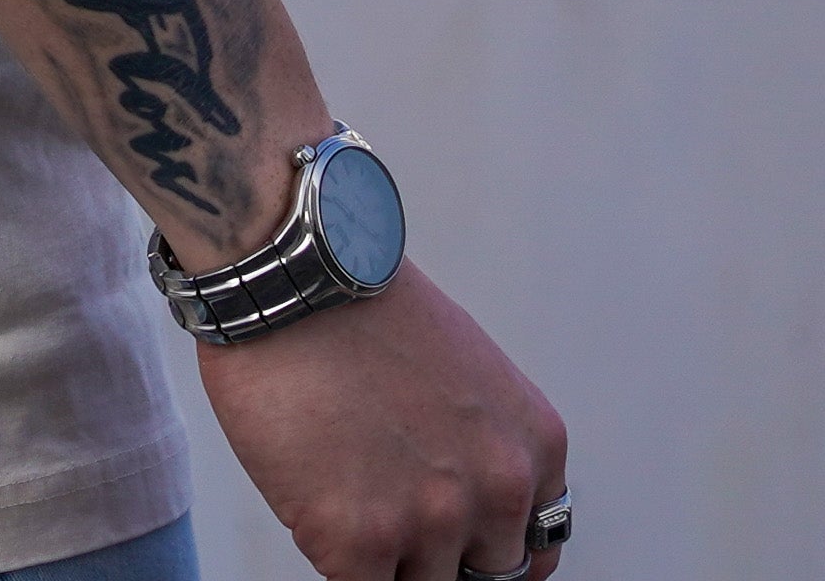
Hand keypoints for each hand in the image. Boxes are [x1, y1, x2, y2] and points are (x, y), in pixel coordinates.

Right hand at [195, 268, 566, 580]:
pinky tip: (316, 499)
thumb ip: (483, 443)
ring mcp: (430, 522)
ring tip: (346, 488)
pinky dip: (336, 555)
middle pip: (485, 576)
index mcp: (535, 448)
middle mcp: (499, 491)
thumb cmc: (360, 307)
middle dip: (440, 553)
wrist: (290, 273)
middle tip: (394, 515)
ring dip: (384, 555)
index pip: (534, 548)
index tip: (457, 545)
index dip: (485, 547)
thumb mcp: (468, 373)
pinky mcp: (358, 542)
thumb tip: (465, 499)